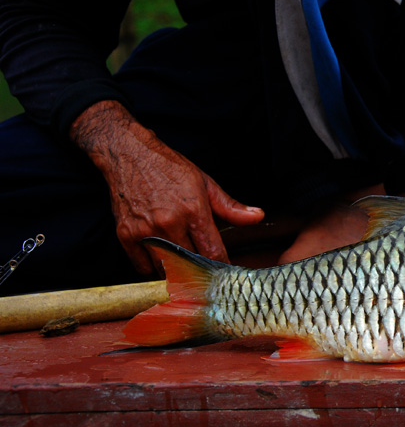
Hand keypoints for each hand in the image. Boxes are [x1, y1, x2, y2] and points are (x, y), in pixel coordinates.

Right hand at [70, 101, 264, 273]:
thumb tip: (257, 217)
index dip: (221, 265)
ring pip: (166, 270)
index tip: (224, 270)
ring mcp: (145, 231)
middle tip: (205, 270)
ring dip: (176, 272)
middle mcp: (169, 223)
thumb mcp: (205, 183)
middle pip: (191, 265)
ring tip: (183, 265)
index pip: (213, 252)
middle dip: (200, 270)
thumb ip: (231, 207)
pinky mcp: (126, 236)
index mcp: (193, 211)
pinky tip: (162, 259)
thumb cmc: (169, 168)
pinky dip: (153, 268)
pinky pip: (142, 267)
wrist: (129, 155)